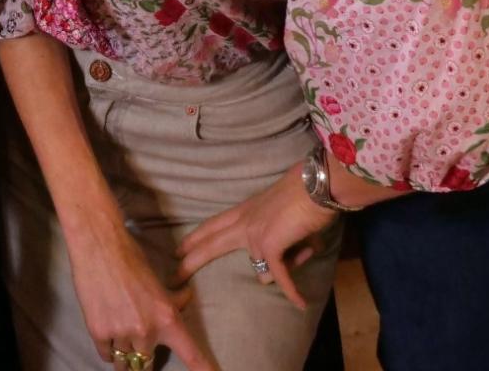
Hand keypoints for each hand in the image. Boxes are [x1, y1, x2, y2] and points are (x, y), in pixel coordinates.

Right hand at [61, 211, 219, 370]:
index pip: (191, 354)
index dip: (204, 370)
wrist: (99, 246)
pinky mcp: (99, 332)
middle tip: (140, 351)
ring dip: (125, 358)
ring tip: (123, 347)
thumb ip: (172, 299)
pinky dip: (109, 351)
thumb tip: (185, 299)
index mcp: (167, 318)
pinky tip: (110, 338)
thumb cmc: (131, 258)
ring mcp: (121, 334)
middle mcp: (146, 331)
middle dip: (143, 363)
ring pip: (124, 364)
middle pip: (146, 367)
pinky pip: (106, 355)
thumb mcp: (158, 281)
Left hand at [173, 163, 337, 311]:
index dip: (197, 237)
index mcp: (245, 211)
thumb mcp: (281, 216)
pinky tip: (300, 302)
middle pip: (210, 244)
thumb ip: (276, 240)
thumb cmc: (305, 194)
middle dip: (190, 261)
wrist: (316, 185)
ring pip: (264, 268)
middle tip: (173, 276)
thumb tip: (278, 268)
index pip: (213, 225)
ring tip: (308, 244)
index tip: (180, 248)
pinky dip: (292, 290)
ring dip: (290, 263)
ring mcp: (254, 235)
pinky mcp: (269, 246)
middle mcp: (245, 223)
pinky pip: (280, 275)